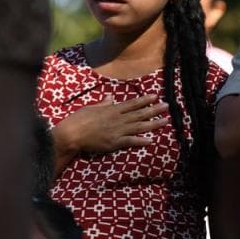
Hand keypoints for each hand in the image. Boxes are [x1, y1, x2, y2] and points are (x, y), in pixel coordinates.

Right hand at [53, 94, 168, 153]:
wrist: (72, 134)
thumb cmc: (79, 120)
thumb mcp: (92, 107)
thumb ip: (104, 104)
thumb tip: (111, 98)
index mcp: (113, 110)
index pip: (132, 104)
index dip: (145, 100)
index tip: (156, 96)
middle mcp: (118, 119)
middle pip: (140, 113)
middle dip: (155, 109)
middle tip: (167, 106)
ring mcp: (117, 131)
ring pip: (139, 126)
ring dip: (154, 123)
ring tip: (165, 120)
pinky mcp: (114, 142)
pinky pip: (131, 141)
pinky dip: (141, 140)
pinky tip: (151, 140)